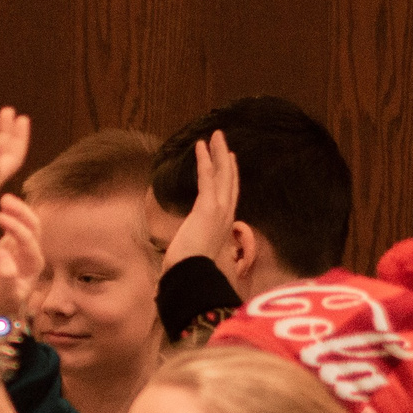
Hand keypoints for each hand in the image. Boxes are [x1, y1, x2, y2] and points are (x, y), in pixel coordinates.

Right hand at [0, 194, 45, 322]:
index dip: (17, 229)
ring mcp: (21, 250)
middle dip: (22, 213)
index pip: (29, 242)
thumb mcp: (0, 296)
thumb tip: (3, 255)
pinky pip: (13, 228)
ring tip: (3, 199)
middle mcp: (30, 256)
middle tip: (4, 200)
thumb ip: (5, 277)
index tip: (0, 217)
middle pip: (33, 228)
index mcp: (33, 267)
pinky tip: (0, 206)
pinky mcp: (10, 248)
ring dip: (17, 210)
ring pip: (25, 224)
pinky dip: (10, 215)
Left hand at [162, 131, 239, 275]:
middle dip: (227, 161)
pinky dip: (205, 160)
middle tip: (224, 143)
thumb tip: (181, 259)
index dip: (230, 179)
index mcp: (223, 228)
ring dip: (219, 153)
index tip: (229, 164)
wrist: (191, 278)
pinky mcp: (208, 206)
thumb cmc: (190, 273)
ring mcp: (220, 210)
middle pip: (230, 182)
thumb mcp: (195, 258)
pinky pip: (208, 177)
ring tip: (216, 135)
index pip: (229, 198)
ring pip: (223, 175)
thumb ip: (193, 253)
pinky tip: (201, 145)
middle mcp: (226, 216)